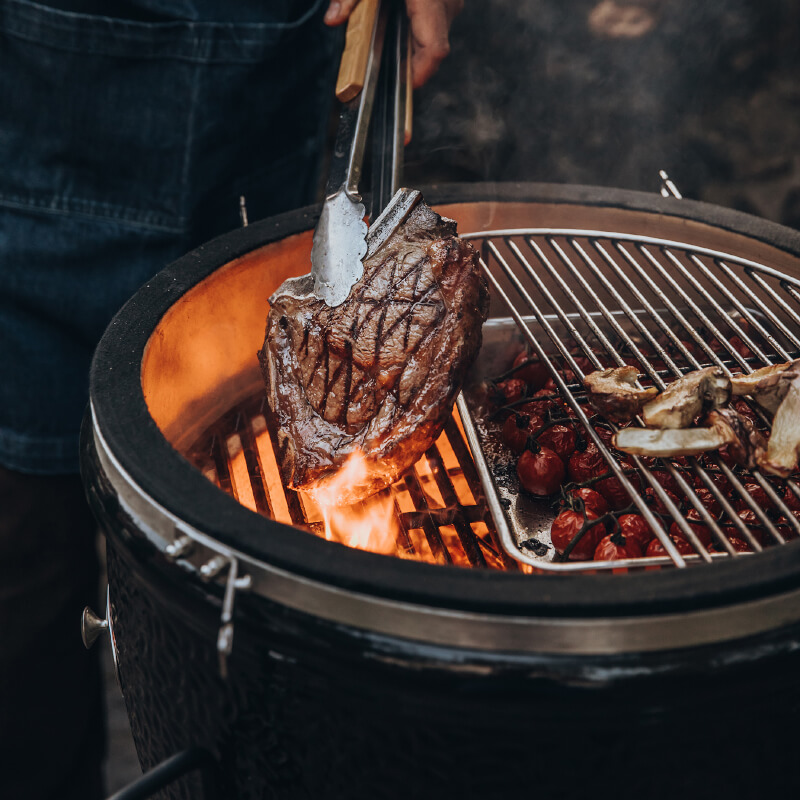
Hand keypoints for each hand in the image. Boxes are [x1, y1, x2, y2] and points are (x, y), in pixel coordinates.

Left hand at [324, 0, 462, 87]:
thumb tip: (333, 21)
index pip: (434, 49)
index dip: (420, 74)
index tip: (402, 88)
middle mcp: (448, 1)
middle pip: (433, 47)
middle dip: (410, 62)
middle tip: (383, 69)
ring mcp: (453, 0)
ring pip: (437, 36)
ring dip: (414, 45)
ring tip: (389, 43)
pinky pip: (438, 24)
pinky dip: (419, 31)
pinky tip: (399, 25)